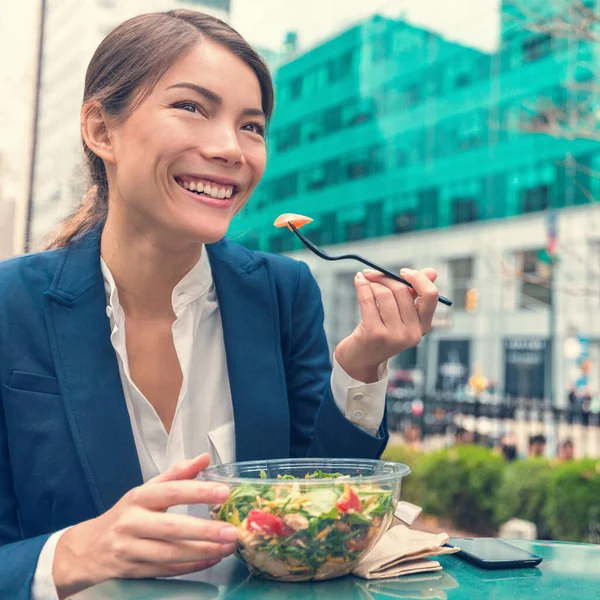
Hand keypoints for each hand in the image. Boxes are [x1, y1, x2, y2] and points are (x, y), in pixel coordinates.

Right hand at [53, 454, 237, 599]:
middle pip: (172, 528)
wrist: (85, 551)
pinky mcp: (131, 573)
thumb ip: (176, 475)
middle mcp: (132, 523)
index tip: (225, 492)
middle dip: (205, 530)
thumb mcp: (145, 491)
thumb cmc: (125, 516)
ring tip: (228, 547)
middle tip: (232, 531)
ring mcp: (130, 550)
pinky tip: (211, 560)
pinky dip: (191, 566)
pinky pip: (166, 570)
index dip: (199, 491)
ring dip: (202, 552)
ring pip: (170, 553)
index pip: (171, 491)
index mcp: (139, 498)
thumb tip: (204, 458)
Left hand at [334, 268, 438, 381]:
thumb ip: (414, 293)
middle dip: (385, 277)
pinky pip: (368, 300)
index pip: (430, 295)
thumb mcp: (400, 314)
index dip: (417, 278)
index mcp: (423, 326)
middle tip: (372, 273)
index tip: (402, 272)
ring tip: (364, 282)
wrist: (360, 358)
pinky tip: (358, 281)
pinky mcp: (375, 334)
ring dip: (371, 283)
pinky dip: (362, 286)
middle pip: (402, 291)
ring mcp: (394, 336)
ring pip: (384, 294)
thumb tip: (432, 272)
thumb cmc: (381, 331)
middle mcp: (412, 333)